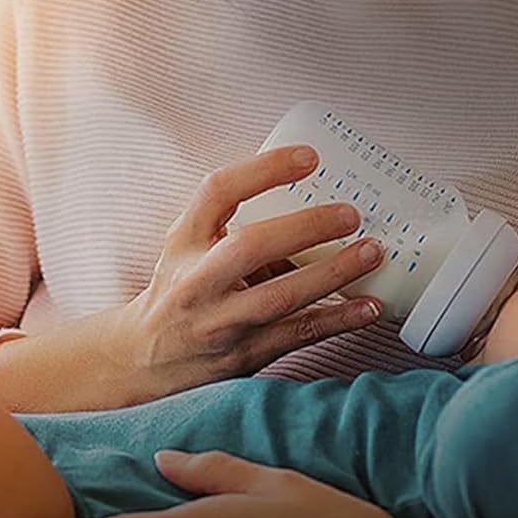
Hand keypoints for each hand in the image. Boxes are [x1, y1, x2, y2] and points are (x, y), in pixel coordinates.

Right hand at [110, 144, 384, 399]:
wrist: (145, 359)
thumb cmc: (179, 291)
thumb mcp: (188, 248)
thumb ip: (232, 225)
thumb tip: (309, 205)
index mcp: (184, 240)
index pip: (218, 191)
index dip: (264, 170)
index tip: (309, 158)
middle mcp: (196, 280)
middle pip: (250, 246)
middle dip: (305, 228)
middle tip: (351, 215)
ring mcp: (219, 322)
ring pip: (280, 296)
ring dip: (333, 274)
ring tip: (372, 253)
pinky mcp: (242, 355)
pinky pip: (297, 334)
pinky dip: (338, 320)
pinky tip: (369, 306)